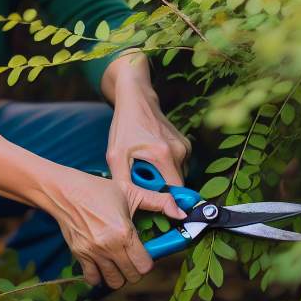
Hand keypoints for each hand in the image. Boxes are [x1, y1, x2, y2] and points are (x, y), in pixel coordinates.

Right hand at [39, 167, 186, 289]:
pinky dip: (99, 276)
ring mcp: (93, 253)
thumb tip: (182, 213)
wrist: (65, 192)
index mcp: (124, 233)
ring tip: (119, 262)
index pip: (144, 265)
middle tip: (133, 257)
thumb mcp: (132, 191)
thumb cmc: (99, 190)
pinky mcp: (79, 255)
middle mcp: (109, 247)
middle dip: (135, 270)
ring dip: (119, 275)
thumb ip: (160, 202)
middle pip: (131, 277)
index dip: (148, 261)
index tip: (145, 253)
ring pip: (113, 282)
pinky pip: (93, 279)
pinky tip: (102, 265)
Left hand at [105, 86, 191, 202]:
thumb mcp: (115, 155)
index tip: (150, 196)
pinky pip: (179, 165)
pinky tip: (152, 157)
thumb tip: (128, 201)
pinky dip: (167, 166)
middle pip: (177, 184)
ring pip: (179, 175)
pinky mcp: (186, 144)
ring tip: (146, 165)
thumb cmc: (125, 126)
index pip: (175, 191)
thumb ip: (122, 181)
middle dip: (161, 186)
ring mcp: (185, 146)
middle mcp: (180, 151)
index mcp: (164, 155)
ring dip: (164, 176)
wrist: (137, 99)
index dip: (164, 198)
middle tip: (142, 176)